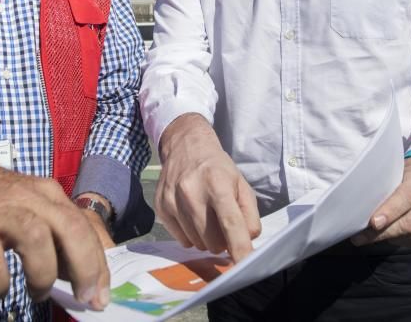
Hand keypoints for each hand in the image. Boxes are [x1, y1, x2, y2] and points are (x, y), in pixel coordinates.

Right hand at [0, 128, 109, 308]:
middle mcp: (28, 197)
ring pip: (36, 238)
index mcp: (47, 194)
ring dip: (43, 273)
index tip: (101, 295)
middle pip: (70, 229)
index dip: (99, 264)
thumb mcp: (29, 207)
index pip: (85, 227)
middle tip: (85, 299)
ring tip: (37, 291)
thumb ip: (55, 234)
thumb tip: (82, 274)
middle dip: (86, 269)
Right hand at [155, 113, 260, 260]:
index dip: (240, 248)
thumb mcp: (240, 184)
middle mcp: (192, 192)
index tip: (245, 265)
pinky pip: (181, 240)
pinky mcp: (160, 207)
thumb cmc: (217, 168)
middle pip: (213, 241)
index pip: (231, 224)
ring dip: (206, 238)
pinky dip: (191, 234)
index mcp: (218, 184)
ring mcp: (173, 200)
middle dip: (222, 240)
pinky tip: (191, 215)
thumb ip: (249, 214)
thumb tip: (247, 240)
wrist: (186, 146)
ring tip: (206, 216)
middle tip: (222, 223)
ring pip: (197, 244)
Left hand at [351, 157, 410, 246]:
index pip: (407, 197)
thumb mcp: (395, 173)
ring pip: (410, 235)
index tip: (373, 222)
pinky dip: (397, 240)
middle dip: (383, 232)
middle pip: (409, 223)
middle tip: (361, 237)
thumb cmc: (404, 177)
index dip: (390, 211)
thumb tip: (360, 207)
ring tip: (369, 236)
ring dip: (387, 238)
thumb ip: (383, 186)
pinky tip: (388, 235)